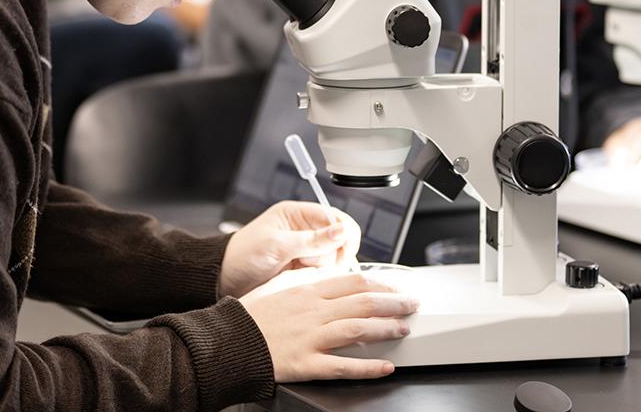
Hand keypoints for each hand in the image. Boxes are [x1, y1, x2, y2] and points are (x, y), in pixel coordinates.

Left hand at [219, 200, 360, 297]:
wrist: (225, 279)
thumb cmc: (243, 255)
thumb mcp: (276, 246)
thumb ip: (311, 240)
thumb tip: (342, 231)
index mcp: (297, 214)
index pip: (335, 217)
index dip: (344, 233)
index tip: (343, 251)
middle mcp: (305, 230)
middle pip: (338, 240)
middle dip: (328, 255)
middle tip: (308, 265)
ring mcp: (305, 251)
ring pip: (332, 259)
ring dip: (320, 269)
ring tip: (297, 272)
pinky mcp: (304, 269)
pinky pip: (323, 274)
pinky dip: (317, 279)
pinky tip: (300, 281)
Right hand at [240, 271, 417, 381]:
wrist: (228, 340)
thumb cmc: (250, 315)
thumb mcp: (277, 286)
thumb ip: (304, 279)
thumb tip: (326, 274)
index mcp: (307, 291)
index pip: (353, 282)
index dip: (380, 284)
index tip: (396, 287)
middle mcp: (313, 312)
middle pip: (362, 303)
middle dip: (394, 303)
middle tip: (413, 305)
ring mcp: (311, 338)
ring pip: (358, 329)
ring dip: (386, 328)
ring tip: (405, 328)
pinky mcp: (306, 363)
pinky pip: (343, 366)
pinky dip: (368, 367)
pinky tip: (385, 366)